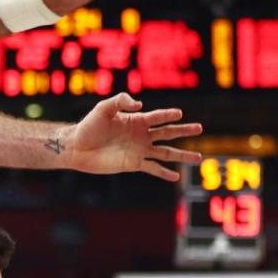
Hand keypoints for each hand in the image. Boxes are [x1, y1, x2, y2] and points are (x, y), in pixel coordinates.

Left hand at [56, 92, 201, 181]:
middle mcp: (141, 135)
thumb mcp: (103, 108)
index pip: (157, 116)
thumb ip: (121, 101)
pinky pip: (153, 168)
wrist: (77, 147)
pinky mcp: (133, 164)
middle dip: (183, 130)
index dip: (168, 114)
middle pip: (167, 132)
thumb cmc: (89, 126)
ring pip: (166, 152)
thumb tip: (141, 105)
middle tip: (200, 127)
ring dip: (182, 155)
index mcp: (136, 120)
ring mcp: (139, 150)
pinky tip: (176, 176)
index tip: (179, 113)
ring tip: (199, 157)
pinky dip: (164, 173)